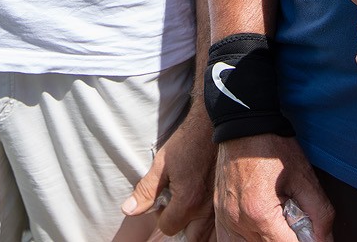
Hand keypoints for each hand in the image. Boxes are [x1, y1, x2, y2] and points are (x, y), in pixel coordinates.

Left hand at [122, 105, 214, 241]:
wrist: (212, 127)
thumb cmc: (186, 143)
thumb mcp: (161, 165)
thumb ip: (146, 191)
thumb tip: (128, 210)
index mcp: (187, 202)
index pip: (168, 228)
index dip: (160, 217)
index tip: (162, 202)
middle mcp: (206, 210)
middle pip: (191, 239)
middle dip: (179, 228)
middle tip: (175, 210)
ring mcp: (219, 207)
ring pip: (208, 236)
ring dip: (195, 230)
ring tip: (188, 212)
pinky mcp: (227, 201)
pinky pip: (220, 226)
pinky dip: (210, 225)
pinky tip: (202, 208)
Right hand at [213, 134, 332, 240]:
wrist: (244, 123)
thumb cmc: (272, 147)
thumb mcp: (304, 178)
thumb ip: (320, 213)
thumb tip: (325, 241)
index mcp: (260, 213)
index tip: (313, 238)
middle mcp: (238, 221)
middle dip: (286, 240)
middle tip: (297, 230)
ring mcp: (225, 219)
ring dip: (266, 240)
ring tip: (279, 229)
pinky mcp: (219, 214)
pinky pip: (228, 241)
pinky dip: (245, 241)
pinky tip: (259, 233)